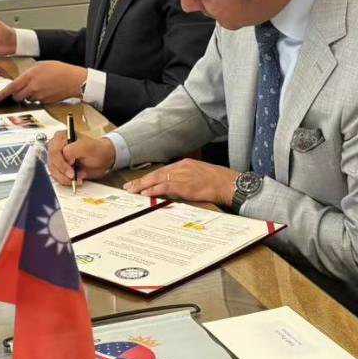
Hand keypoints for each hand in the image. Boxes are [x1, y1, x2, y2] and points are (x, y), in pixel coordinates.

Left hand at [0, 61, 87, 105]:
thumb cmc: (61, 70)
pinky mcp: (46, 102)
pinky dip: (38, 97)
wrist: (75, 80)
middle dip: (16, 94)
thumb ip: (29, 73)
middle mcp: (34, 88)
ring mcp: (40, 96)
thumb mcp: (41, 65)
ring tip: (39, 86)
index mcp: (31, 76)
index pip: (12, 87)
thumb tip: (22, 80)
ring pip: (27, 99)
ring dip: (28, 95)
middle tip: (21, 89)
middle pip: (17, 96)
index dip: (2, 94)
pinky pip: (37, 101)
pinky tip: (46, 90)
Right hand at [47, 130, 115, 185]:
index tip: (72, 172)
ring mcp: (56, 157)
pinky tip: (74, 180)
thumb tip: (64, 156)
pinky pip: (56, 176)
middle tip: (73, 177)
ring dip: (63, 178)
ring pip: (53, 171)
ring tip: (76, 179)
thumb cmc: (96, 150)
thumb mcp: (87, 147)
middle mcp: (56, 146)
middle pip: (52, 162)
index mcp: (61, 137)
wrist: (102, 159)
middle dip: (62, 172)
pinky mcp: (58, 167)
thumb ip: (73, 149)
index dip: (62, 163)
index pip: (54, 152)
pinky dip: (64, 180)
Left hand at [124, 159, 238, 206]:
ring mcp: (183, 176)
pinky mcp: (185, 185)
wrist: (229, 184)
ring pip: (158, 179)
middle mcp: (182, 168)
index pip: (163, 171)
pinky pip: (166, 187)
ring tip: (132, 191)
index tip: (140, 183)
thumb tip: (176, 189)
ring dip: (143, 186)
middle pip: (157, 174)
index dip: (150, 177)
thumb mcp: (200, 176)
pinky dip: (155, 190)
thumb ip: (187, 180)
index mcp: (185, 164)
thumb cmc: (218, 182)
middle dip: (142, 181)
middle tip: (129, 187)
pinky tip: (146, 193)